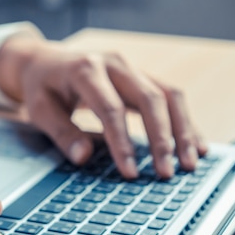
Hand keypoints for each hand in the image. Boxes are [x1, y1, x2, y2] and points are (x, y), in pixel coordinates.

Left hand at [0, 35, 207, 178]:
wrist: (45, 60)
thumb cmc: (41, 86)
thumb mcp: (39, 109)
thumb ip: (61, 132)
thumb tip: (83, 157)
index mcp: (84, 70)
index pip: (110, 108)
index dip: (122, 142)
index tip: (130, 172)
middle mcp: (114, 64)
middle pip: (149, 98)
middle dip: (161, 139)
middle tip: (166, 173)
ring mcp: (131, 68)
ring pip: (168, 95)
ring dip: (182, 130)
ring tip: (189, 163)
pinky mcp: (141, 76)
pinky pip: (170, 97)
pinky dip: (184, 122)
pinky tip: (195, 146)